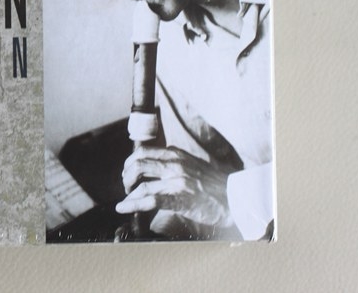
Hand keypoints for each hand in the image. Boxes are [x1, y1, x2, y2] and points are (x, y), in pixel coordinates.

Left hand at [115, 146, 233, 227]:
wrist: (234, 197)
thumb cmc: (214, 184)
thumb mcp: (192, 163)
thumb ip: (174, 162)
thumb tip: (154, 166)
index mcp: (177, 154)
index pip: (144, 151)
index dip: (130, 161)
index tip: (128, 170)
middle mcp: (174, 165)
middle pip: (138, 164)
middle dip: (126, 176)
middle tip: (126, 186)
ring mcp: (176, 182)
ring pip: (142, 184)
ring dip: (129, 194)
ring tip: (126, 199)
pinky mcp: (178, 199)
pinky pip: (149, 200)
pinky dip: (132, 204)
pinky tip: (123, 207)